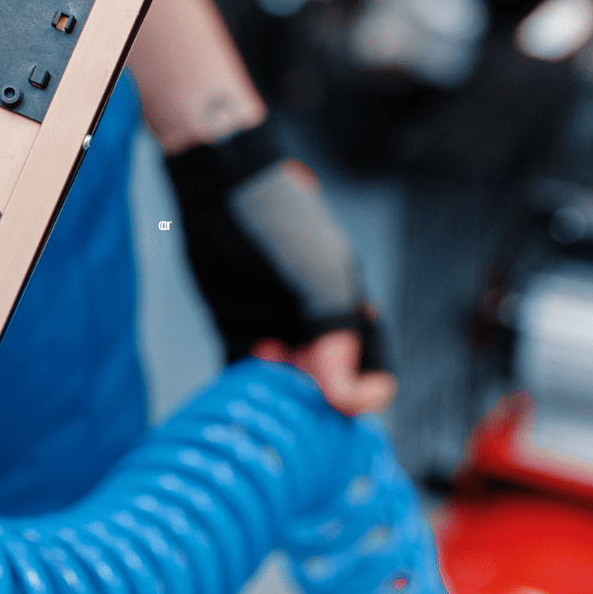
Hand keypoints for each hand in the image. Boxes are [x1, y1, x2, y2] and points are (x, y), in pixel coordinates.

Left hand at [164, 118, 396, 417]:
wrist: (222, 191)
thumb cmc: (281, 224)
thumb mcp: (321, 278)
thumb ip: (336, 336)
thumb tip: (341, 395)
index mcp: (346, 315)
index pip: (369, 372)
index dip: (361, 396)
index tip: (339, 402)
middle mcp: (314, 330)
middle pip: (324, 389)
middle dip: (312, 399)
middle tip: (292, 381)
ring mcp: (276, 332)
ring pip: (284, 387)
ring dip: (276, 395)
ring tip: (262, 366)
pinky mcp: (236, 331)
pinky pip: (244, 373)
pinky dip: (242, 386)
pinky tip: (239, 380)